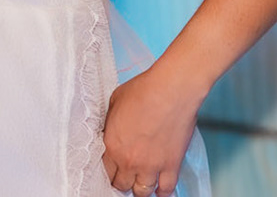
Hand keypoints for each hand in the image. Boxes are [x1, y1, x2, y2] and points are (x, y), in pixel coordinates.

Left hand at [102, 66, 196, 195]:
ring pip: (142, 191)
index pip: (105, 171)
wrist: (171, 90)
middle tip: (127, 176)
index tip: (113, 169)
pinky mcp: (171, 166)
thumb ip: (111, 122)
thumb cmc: (144, 90)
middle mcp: (129, 161)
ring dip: (141, 188)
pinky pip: (166, 190)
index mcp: (112, 145)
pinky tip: (160, 189)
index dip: (109, 171)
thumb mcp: (115, 102)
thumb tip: (112, 129)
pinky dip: (162, 192)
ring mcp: (151, 166)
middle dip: (123, 181)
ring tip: (142, 182)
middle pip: (122, 185)